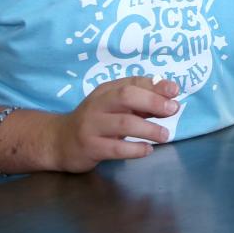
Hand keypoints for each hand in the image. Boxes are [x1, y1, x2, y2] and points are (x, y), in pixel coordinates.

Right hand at [51, 77, 179, 172]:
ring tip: (165, 135)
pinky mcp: (90, 147)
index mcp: (106, 91)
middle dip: (153, 101)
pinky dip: (135, 149)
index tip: (175, 91)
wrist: (58, 141)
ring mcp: (92, 126)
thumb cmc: (95, 121)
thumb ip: (140, 101)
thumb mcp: (113, 106)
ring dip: (149, 129)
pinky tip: (147, 150)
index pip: (132, 82)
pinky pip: (116, 148)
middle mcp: (98, 105)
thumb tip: (170, 97)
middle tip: (173, 110)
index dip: (155, 86)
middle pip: (126, 96)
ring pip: (124, 123)